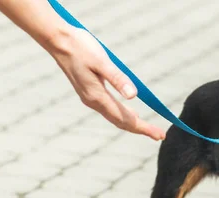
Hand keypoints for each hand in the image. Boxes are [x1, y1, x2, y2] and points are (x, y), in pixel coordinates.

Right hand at [49, 27, 164, 139]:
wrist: (58, 41)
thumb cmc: (81, 48)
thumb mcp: (102, 61)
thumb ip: (117, 78)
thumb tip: (133, 95)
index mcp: (98, 97)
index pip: (126, 118)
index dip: (144, 128)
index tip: (160, 135)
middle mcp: (93, 101)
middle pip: (122, 122)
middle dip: (142, 129)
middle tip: (160, 135)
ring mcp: (91, 98)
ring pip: (116, 117)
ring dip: (133, 124)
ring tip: (149, 129)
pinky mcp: (90, 92)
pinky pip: (110, 110)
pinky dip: (123, 115)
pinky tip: (132, 113)